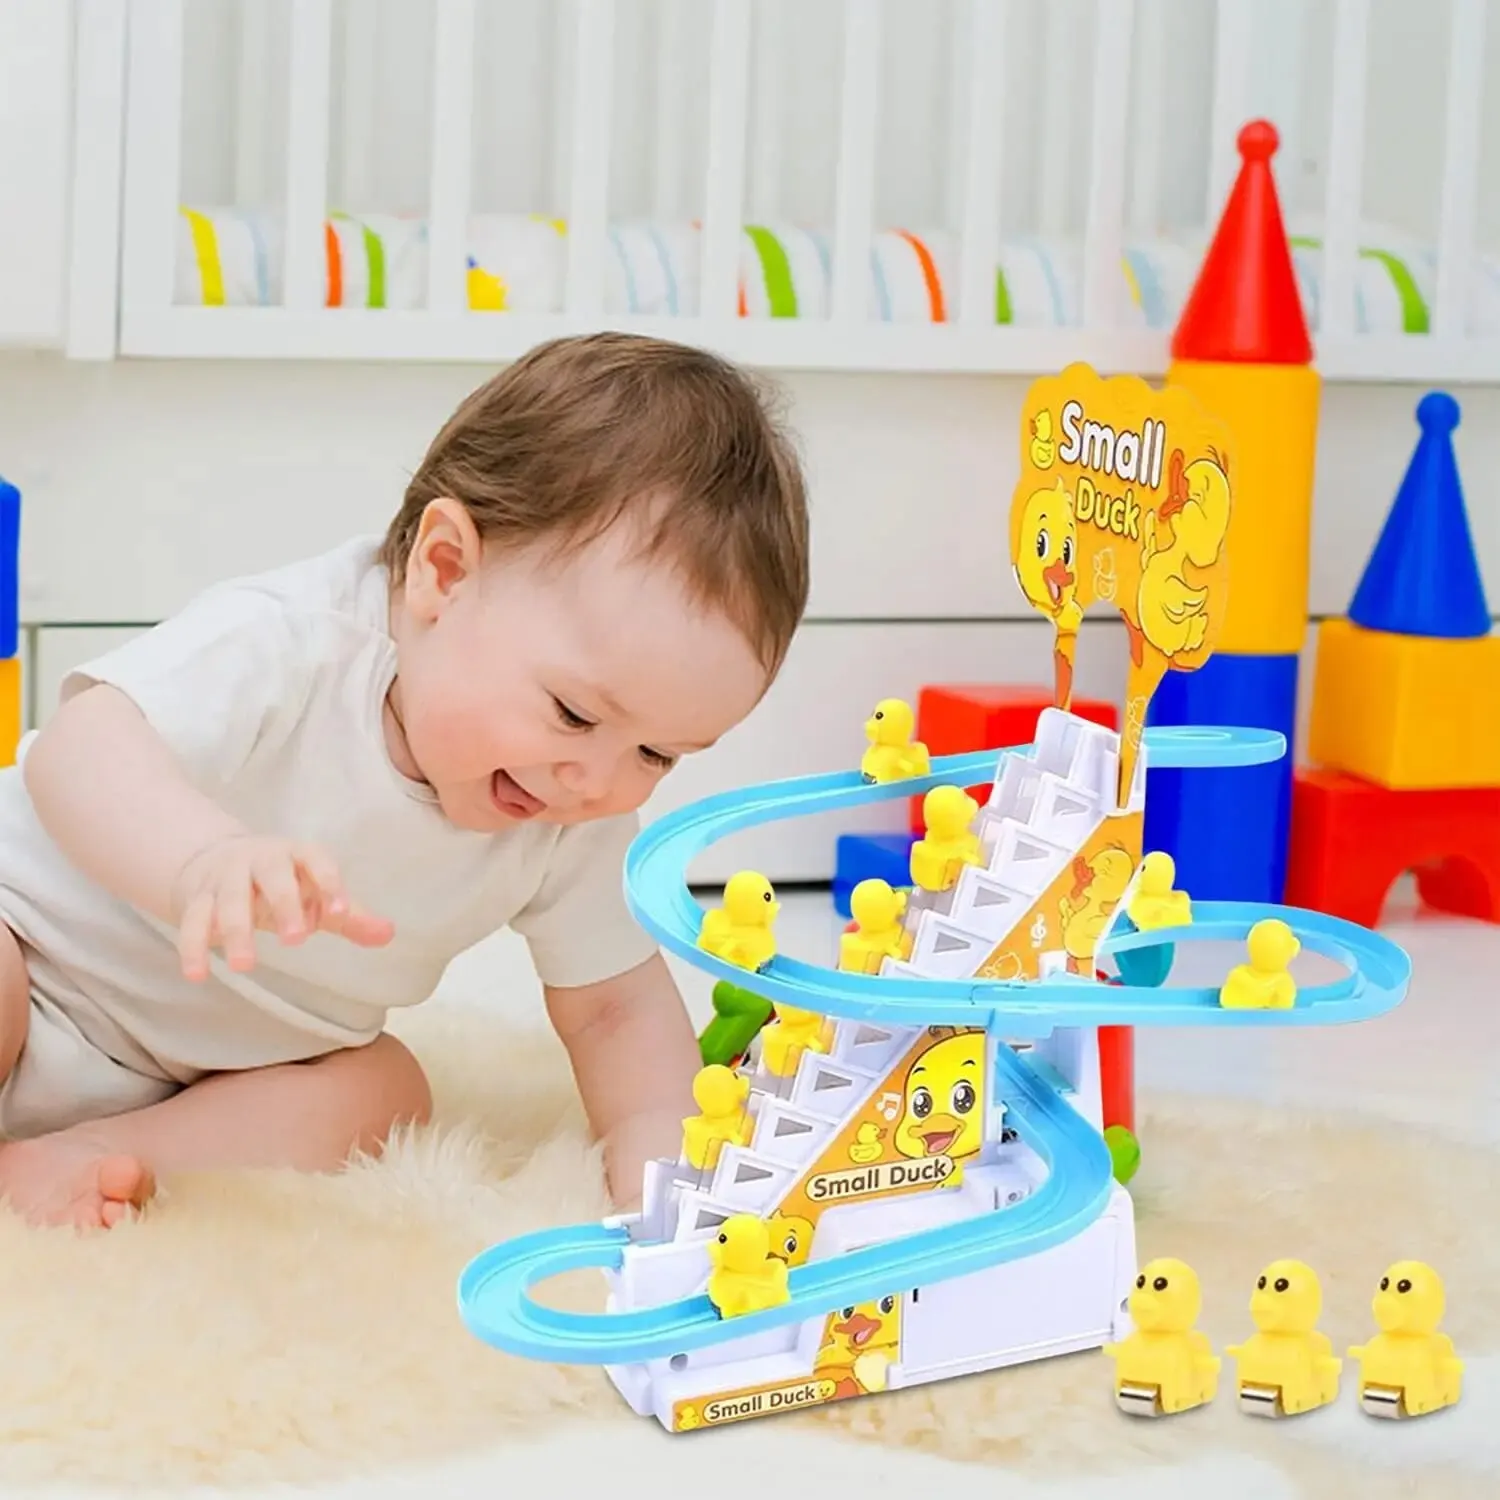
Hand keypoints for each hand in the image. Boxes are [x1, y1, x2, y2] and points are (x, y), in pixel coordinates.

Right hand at [170, 834, 393, 979]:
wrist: (215, 858)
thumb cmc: (283, 882)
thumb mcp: (316, 893)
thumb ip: (349, 915)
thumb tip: (389, 935)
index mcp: (296, 855)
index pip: (316, 861)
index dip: (329, 882)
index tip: (340, 911)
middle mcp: (260, 859)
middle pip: (272, 877)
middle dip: (284, 905)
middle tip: (295, 941)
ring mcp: (225, 877)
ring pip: (229, 900)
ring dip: (235, 932)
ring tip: (245, 967)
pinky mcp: (197, 898)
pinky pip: (191, 921)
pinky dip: (192, 947)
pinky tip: (196, 975)